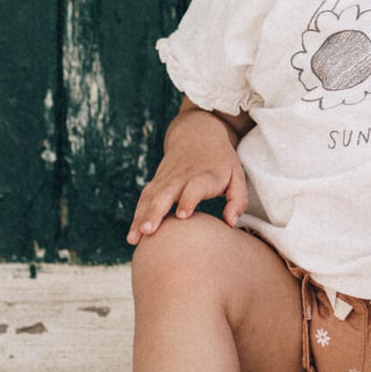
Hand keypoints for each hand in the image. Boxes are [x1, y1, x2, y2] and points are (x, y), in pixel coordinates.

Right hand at [126, 145, 247, 244]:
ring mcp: (167, 178)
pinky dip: (137, 215)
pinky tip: (133, 235)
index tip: (182, 215)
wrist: (197, 133)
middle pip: (166, 192)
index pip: (195, 186)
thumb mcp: (237, 175)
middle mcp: (183, 176)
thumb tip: (230, 223)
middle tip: (148, 230)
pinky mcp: (157, 182)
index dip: (188, 199)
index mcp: (206, 175)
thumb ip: (238, 200)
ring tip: (134, 239)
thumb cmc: (220, 160)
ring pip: (151, 197)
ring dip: (141, 216)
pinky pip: (145, 198)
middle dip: (156, 211)